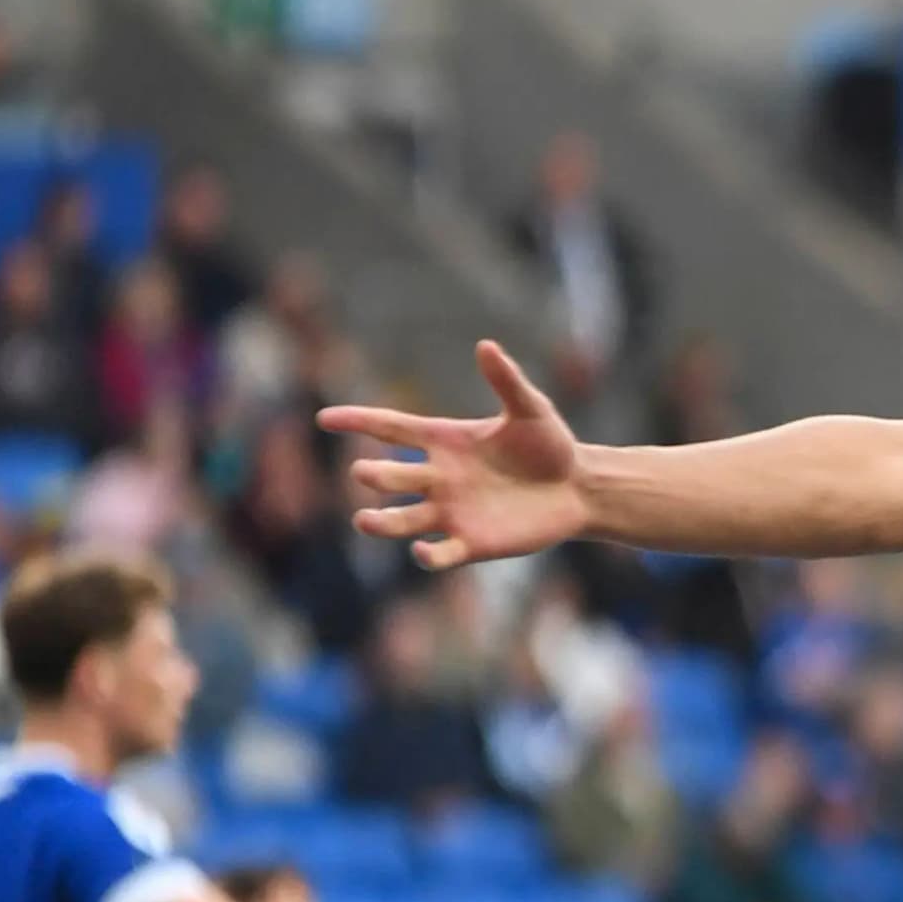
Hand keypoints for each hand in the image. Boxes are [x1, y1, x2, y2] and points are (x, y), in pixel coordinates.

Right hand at [325, 341, 591, 570]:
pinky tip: (424, 551)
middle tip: (365, 473)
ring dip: (382, 522)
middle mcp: (438, 477)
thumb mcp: (530, 409)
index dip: (357, 422)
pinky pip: (440, 553)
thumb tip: (486, 346)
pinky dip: (428, 555)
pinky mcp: (471, 543)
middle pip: (393, 477)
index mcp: (443, 440)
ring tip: (365, 520)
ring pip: (403, 520)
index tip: (324, 419)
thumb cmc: (550, 444)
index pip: (390, 428)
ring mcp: (451, 512)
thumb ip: (507, 381)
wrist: (578, 488)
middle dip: (376, 476)